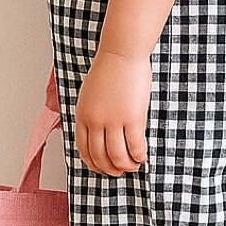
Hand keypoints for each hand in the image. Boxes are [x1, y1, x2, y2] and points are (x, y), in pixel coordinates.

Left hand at [74, 50, 151, 176]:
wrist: (121, 54)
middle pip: (100, 157)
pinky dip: (138, 156)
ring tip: (133, 166)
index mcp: (83, 116)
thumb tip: (98, 132)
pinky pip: (135, 147)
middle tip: (119, 172)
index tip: (101, 168)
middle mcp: (95, 122)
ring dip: (126, 166)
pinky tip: (142, 157)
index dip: (93, 164)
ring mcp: (113, 121)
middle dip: (110, 169)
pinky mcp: (132, 118)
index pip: (84, 150)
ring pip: (117, 156)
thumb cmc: (108, 70)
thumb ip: (91, 114)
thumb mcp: (89, 95)